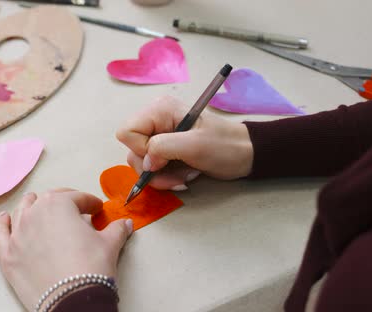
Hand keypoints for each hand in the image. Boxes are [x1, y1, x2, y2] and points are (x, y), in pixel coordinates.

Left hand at [0, 189, 132, 309]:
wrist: (72, 300)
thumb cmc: (91, 267)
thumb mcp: (110, 244)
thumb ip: (116, 229)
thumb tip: (125, 224)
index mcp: (59, 204)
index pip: (78, 198)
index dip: (91, 203)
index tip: (97, 210)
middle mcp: (34, 213)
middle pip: (48, 200)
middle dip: (64, 202)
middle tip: (76, 210)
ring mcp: (18, 234)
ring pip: (22, 211)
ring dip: (32, 207)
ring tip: (38, 206)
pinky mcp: (7, 255)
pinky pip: (0, 233)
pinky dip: (2, 224)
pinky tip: (4, 218)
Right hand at [116, 95, 253, 189]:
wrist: (245, 154)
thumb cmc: (224, 146)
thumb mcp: (195, 145)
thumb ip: (163, 148)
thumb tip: (146, 163)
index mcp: (159, 110)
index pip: (126, 132)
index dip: (140, 149)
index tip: (163, 157)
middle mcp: (155, 121)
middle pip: (132, 151)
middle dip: (153, 169)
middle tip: (177, 174)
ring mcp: (159, 136)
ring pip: (141, 163)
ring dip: (162, 176)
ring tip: (185, 174)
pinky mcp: (165, 151)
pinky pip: (152, 169)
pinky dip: (166, 177)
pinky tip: (185, 174)